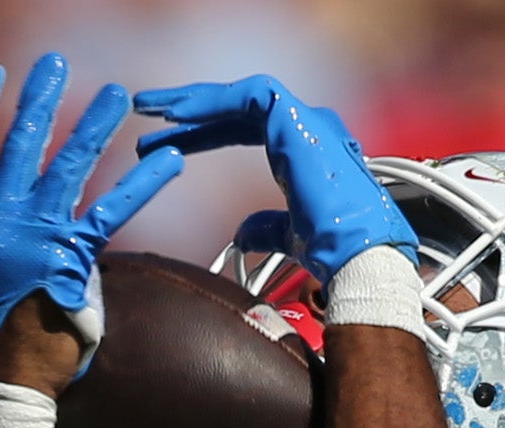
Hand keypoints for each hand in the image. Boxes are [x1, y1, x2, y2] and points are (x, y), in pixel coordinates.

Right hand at [0, 54, 182, 383]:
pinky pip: (111, 211)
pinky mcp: (70, 258)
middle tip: (56, 64)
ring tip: (116, 95)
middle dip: (41, 98)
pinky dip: (141, 184)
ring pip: (68, 166)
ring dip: (94, 126)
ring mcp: (34, 235)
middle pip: (22, 142)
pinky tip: (167, 162)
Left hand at [131, 75, 417, 275]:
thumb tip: (242, 233)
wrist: (355, 254)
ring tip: (152, 108)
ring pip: (240, 96)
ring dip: (194, 100)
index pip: (246, 128)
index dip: (205, 134)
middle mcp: (307, 126)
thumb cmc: (333, 250)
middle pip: (238, 108)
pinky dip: (211, 103)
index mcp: (304, 148)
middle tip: (148, 115)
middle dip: (192, 111)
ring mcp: (303, 119)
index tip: (166, 145)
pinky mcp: (295, 120)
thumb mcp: (290, 236)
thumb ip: (266, 226)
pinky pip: (247, 97)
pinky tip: (178, 115)